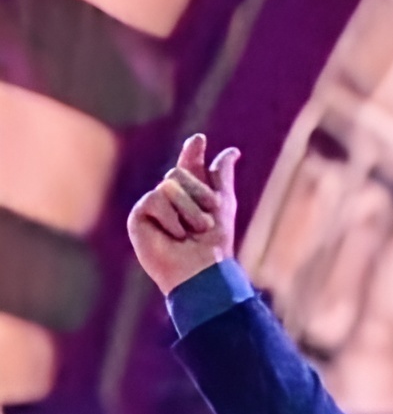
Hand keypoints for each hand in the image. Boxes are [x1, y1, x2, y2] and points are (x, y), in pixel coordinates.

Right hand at [127, 132, 238, 295]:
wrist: (202, 272)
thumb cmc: (215, 245)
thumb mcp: (223, 205)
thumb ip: (222, 176)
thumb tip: (232, 151)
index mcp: (190, 194)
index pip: (189, 165)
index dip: (193, 152)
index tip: (201, 141)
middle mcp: (170, 198)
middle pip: (179, 173)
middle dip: (199, 195)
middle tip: (205, 224)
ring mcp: (153, 207)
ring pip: (168, 185)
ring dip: (188, 211)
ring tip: (190, 234)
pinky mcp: (139, 217)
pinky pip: (154, 200)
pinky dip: (170, 219)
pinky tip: (174, 237)